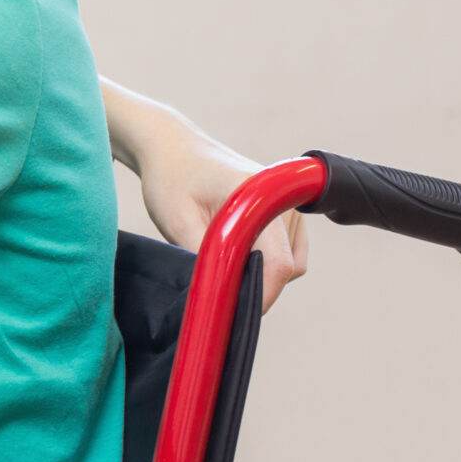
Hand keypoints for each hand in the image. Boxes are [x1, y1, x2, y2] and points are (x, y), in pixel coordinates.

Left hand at [136, 130, 308, 308]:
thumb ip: (209, 260)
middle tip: (215, 285)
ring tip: (220, 261)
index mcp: (259, 195)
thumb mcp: (178, 223)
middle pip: (287, 268)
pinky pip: (288, 254)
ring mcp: (289, 205)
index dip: (260, 295)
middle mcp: (283, 198)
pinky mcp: (287, 213)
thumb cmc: (171, 182)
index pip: (279, 263)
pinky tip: (235, 254)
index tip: (231, 310)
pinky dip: (266, 263)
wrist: (174, 151)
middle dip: (256, 285)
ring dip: (261, 273)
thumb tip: (226, 298)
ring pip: (290, 263)